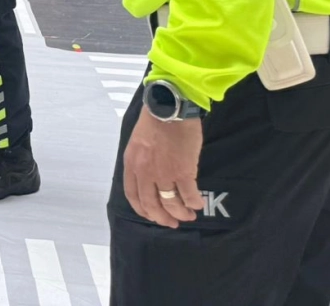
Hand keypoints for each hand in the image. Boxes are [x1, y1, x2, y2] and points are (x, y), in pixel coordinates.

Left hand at [122, 112, 205, 227]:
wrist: (170, 107)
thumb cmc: (156, 121)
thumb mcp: (138, 143)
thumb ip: (142, 162)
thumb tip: (152, 180)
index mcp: (131, 164)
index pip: (133, 196)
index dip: (144, 210)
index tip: (153, 216)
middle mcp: (144, 172)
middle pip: (151, 204)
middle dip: (162, 217)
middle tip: (173, 223)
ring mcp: (163, 172)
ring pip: (171, 202)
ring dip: (180, 213)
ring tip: (189, 215)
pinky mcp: (183, 170)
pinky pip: (188, 194)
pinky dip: (193, 202)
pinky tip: (198, 204)